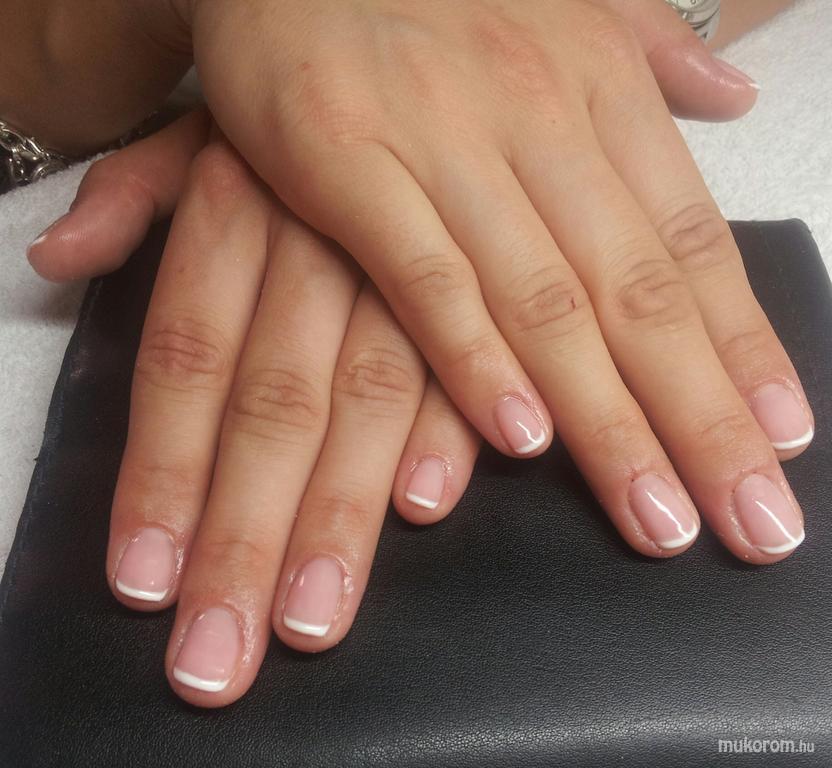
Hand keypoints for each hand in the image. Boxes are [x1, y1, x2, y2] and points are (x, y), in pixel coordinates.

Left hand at [29, 112, 480, 706]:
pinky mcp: (483, 273)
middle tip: (223, 653)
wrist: (433, 6)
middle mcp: (320, 245)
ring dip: (337, 516)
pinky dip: (448, 428)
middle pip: (271, 408)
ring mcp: (405, 263)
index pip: (184, 360)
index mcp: (244, 203)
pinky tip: (430, 501)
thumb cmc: (311, 76)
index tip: (148, 581)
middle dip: (244, 535)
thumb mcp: (209, 120)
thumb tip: (56, 260)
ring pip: (362, 405)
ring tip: (310, 616)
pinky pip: (464, 356)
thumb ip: (135, 193)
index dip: (160, 477)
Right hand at [163, 0, 809, 560]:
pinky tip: (524, 438)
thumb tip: (733, 96)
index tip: (781, 439)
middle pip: (639, 297)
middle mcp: (539, 122)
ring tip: (659, 517)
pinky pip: (425, 278)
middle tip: (750, 520)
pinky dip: (475, 359)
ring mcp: (443, 146)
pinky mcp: (348, 165)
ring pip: (546, 305)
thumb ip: (649, 60)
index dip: (743, 350)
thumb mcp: (562, 4)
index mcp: (596, 89)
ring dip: (609, 422)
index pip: (691, 244)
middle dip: (702, 420)